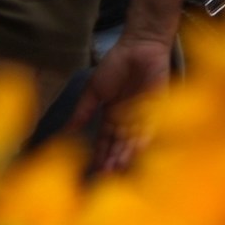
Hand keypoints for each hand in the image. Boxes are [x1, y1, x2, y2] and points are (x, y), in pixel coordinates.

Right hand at [70, 31, 173, 170]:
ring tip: (119, 169)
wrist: (139, 46)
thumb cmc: (116, 65)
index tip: (95, 172)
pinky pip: (151, 126)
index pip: (106, 142)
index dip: (101, 156)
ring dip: (127, 155)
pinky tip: (136, 152)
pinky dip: (144, 139)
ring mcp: (145, 114)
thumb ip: (82, 112)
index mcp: (114, 117)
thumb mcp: (94, 91)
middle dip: (114, 161)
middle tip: (107, 178)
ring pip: (134, 140)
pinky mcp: (159, 107)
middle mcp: (129, 120)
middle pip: (120, 145)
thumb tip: (65, 132)